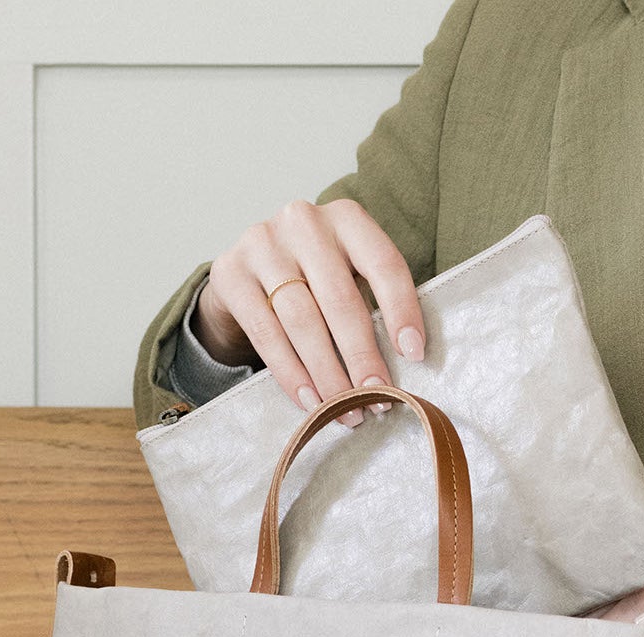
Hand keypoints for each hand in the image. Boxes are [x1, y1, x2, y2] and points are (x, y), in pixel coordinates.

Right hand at [195, 198, 427, 428]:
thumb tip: (407, 364)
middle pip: (339, 299)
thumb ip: (376, 304)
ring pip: (301, 320)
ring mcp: (262, 244)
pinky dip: (291, 373)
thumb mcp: (351, 275)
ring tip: (346, 410)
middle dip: (361, 356)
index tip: (414, 355)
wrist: (250, 272)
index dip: (402, 310)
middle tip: (377, 398)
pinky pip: (265, 333)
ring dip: (328, 374)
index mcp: (347, 219)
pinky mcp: (230, 273)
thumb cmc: (318, 281)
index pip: (383, 263)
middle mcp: (303, 222)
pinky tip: (311, 401)